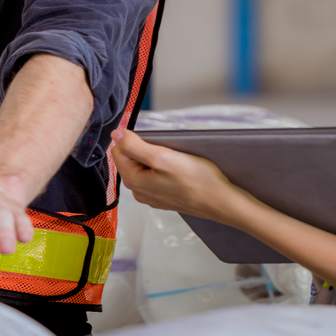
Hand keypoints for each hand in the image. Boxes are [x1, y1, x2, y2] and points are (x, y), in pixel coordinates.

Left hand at [110, 128, 245, 223]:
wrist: (220, 201)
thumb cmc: (195, 179)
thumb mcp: (162, 157)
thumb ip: (134, 146)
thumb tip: (115, 134)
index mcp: (133, 181)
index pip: (118, 151)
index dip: (132, 139)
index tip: (153, 139)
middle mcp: (138, 191)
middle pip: (131, 159)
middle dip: (145, 149)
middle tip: (167, 150)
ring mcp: (152, 196)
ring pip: (145, 167)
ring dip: (156, 158)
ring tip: (174, 158)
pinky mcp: (165, 197)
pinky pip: (156, 176)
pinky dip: (164, 168)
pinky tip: (179, 168)